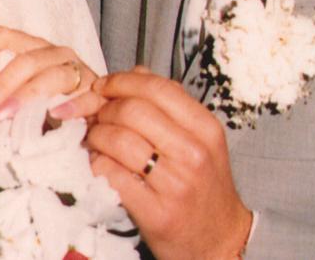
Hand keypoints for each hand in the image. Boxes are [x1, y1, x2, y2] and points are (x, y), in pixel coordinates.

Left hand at [0, 25, 102, 123]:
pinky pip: (86, 97)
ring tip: (2, 117)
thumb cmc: (56, 104)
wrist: (104, 113)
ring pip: (51, 75)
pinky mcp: (99, 95)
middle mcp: (56, 54)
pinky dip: (71, 106)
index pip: (4, 36)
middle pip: (26, 59)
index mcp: (35, 49)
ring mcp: (79, 72)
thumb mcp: (22, 98)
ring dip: (25, 96)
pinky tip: (55, 116)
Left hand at [87, 67, 252, 259]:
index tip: (102, 85)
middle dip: (103, 108)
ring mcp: (175, 184)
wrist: (220, 240)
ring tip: (94, 139)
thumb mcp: (199, 137)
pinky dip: (97, 164)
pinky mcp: (156, 212)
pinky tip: (99, 163)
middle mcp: (193, 152)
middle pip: (132, 110)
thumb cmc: (204, 184)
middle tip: (95, 115)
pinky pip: (112, 174)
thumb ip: (168, 101)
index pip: (155, 86)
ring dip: (96, 135)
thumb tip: (132, 72)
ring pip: (118, 140)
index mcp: (204, 127)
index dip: (120, 81)